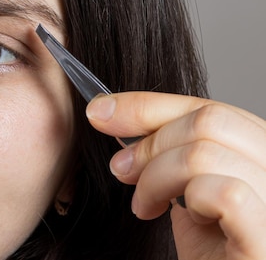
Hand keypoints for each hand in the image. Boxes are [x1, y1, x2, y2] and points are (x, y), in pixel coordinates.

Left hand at [86, 92, 265, 259]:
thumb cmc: (214, 251)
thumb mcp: (189, 188)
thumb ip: (172, 150)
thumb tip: (116, 112)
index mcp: (264, 153)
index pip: (211, 108)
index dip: (148, 105)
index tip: (102, 111)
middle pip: (209, 121)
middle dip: (149, 144)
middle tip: (123, 171)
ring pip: (205, 153)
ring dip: (156, 177)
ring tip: (146, 206)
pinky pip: (224, 194)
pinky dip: (191, 201)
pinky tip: (190, 221)